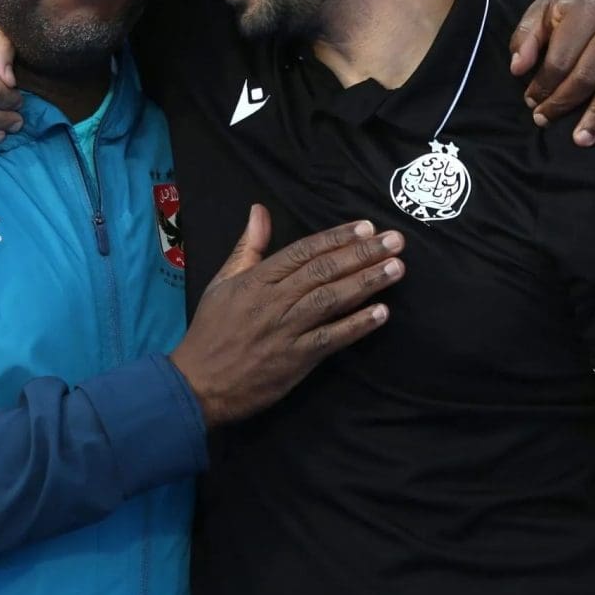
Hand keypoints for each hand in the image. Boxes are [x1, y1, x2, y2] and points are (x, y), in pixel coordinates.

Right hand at [171, 205, 402, 425]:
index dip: (337, 237)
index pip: (303, 251)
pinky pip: (331, 338)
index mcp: (257, 279)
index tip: (366, 227)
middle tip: (395, 241)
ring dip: (366, 283)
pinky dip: (356, 325)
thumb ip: (247, 247)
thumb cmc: (211, 330)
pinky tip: (381, 313)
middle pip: (324, 271)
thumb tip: (259, 211)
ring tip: (396, 268)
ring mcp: (285, 330)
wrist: (197, 383)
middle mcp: (274, 300)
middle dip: (362, 254)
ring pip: (331, 299)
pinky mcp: (295, 359)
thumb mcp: (222, 282)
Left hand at [509, 0, 594, 153]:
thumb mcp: (545, 7)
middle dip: (565, 102)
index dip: (543, 84)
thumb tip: (517, 69)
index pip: (561, 58)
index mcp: (585, 8)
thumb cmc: (575, 2)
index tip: (532, 102)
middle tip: (544, 121)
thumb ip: (527, 36)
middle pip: (590, 72)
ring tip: (582, 139)